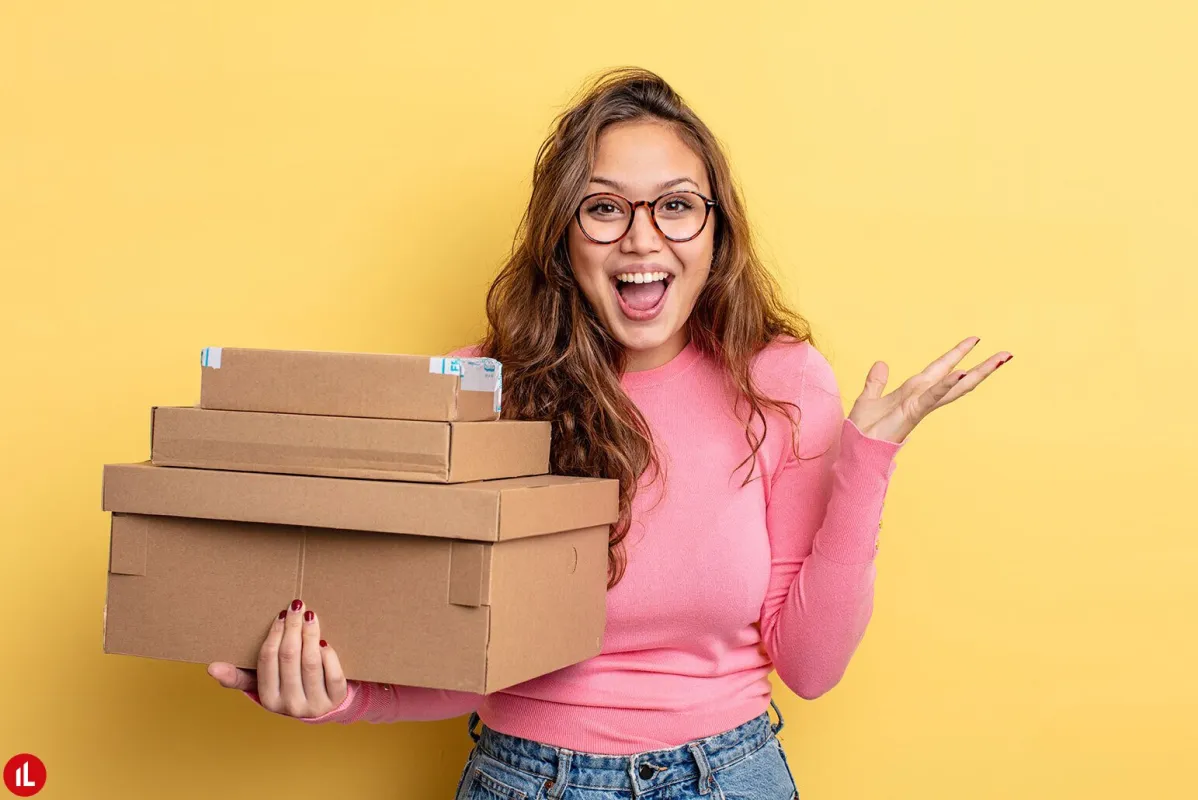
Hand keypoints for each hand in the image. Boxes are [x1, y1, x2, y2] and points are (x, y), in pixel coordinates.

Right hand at [207, 599, 348, 718]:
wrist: (324, 706)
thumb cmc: (289, 687)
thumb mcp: (264, 685)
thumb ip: (239, 676)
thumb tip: (211, 668)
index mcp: (268, 699)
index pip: (268, 660)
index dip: (275, 634)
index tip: (281, 614)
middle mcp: (290, 705)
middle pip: (290, 657)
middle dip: (293, 627)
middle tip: (297, 606)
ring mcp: (314, 704)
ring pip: (311, 662)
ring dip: (310, 635)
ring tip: (311, 616)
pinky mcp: (336, 700)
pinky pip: (333, 673)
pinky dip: (328, 654)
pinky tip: (324, 641)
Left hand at [848, 336, 1011, 443]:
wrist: (857, 448)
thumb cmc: (863, 429)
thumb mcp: (869, 398)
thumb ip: (876, 381)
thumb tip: (881, 363)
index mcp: (914, 391)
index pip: (940, 369)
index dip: (956, 355)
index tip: (974, 340)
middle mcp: (922, 397)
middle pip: (957, 377)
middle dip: (981, 366)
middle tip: (1006, 354)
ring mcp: (921, 404)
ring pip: (954, 386)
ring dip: (977, 373)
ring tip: (999, 360)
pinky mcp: (914, 412)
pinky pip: (933, 395)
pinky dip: (946, 384)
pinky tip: (961, 372)